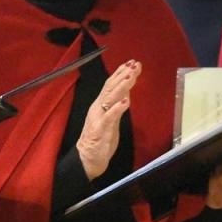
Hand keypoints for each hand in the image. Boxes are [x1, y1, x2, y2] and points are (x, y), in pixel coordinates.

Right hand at [77, 60, 140, 179]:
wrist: (87, 158)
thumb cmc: (100, 139)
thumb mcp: (111, 119)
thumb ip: (117, 105)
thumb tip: (126, 92)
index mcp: (100, 105)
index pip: (111, 85)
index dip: (121, 73)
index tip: (132, 63)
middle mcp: (98, 108)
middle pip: (111, 88)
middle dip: (123, 75)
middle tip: (134, 65)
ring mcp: (99, 117)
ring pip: (110, 98)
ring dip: (121, 87)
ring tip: (131, 77)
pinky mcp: (100, 129)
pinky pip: (109, 117)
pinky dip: (117, 108)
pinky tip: (126, 101)